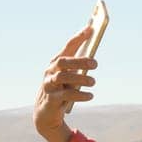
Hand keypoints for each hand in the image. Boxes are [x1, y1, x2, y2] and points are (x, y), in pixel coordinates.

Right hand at [34, 25, 97, 141]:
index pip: (68, 47)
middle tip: (95, 63)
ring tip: (93, 82)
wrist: (46, 113)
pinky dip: (80, 95)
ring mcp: (49, 85)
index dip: (79, 38)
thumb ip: (79, 68)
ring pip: (63, 77)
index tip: (91, 29)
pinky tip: (90, 95)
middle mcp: (50, 71)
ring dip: (80, 78)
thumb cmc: (62, 91)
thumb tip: (93, 59)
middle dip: (79, 61)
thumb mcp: (71, 78)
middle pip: (63, 62)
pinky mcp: (51, 99)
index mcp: (56, 63)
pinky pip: (66, 95)